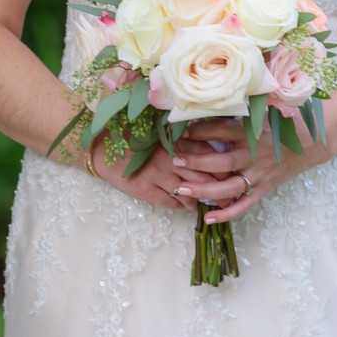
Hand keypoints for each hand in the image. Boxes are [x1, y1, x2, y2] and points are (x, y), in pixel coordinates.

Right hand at [90, 136, 220, 211]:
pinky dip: (181, 205)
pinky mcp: (144, 189)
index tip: (232, 176)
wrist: (103, 147)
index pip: (210, 156)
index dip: (224, 169)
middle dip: (220, 192)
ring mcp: (157, 174)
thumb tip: (212, 148)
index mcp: (176, 140)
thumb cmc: (135, 136)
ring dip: (199, 200)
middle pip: (204, 179)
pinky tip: (182, 203)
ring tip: (204, 203)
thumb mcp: (161, 132)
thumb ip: (185, 139)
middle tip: (228, 200)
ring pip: (190, 194)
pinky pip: (171, 202)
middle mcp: (170, 157)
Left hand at [169, 116, 331, 222]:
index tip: (180, 131)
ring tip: (181, 189)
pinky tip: (208, 218)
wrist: (312, 141)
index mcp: (253, 131)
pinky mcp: (265, 188)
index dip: (199, 130)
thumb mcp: (262, 110)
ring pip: (229, 187)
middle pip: (222, 162)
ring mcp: (260, 174)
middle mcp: (255, 154)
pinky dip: (227, 213)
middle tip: (175, 160)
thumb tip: (209, 104)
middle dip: (196, 162)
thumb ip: (238, 110)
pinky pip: (244, 204)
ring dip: (204, 190)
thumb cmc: (283, 123)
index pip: (221, 130)